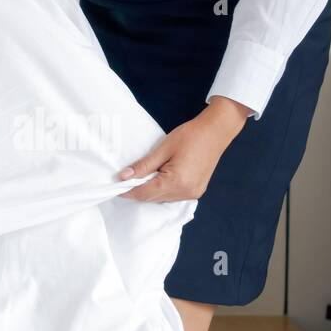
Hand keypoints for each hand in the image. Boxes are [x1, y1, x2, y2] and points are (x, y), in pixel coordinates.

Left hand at [116, 101, 247, 201]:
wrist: (215, 132)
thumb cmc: (190, 136)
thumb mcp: (163, 149)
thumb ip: (143, 165)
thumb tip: (123, 176)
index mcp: (176, 182)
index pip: (145, 193)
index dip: (127, 191)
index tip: (114, 186)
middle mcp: (185, 193)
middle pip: (153, 198)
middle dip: (137, 191)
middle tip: (124, 180)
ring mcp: (192, 194)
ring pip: (162, 199)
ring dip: (149, 191)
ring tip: (139, 177)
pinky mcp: (196, 191)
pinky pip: (173, 196)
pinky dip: (161, 190)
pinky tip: (156, 179)